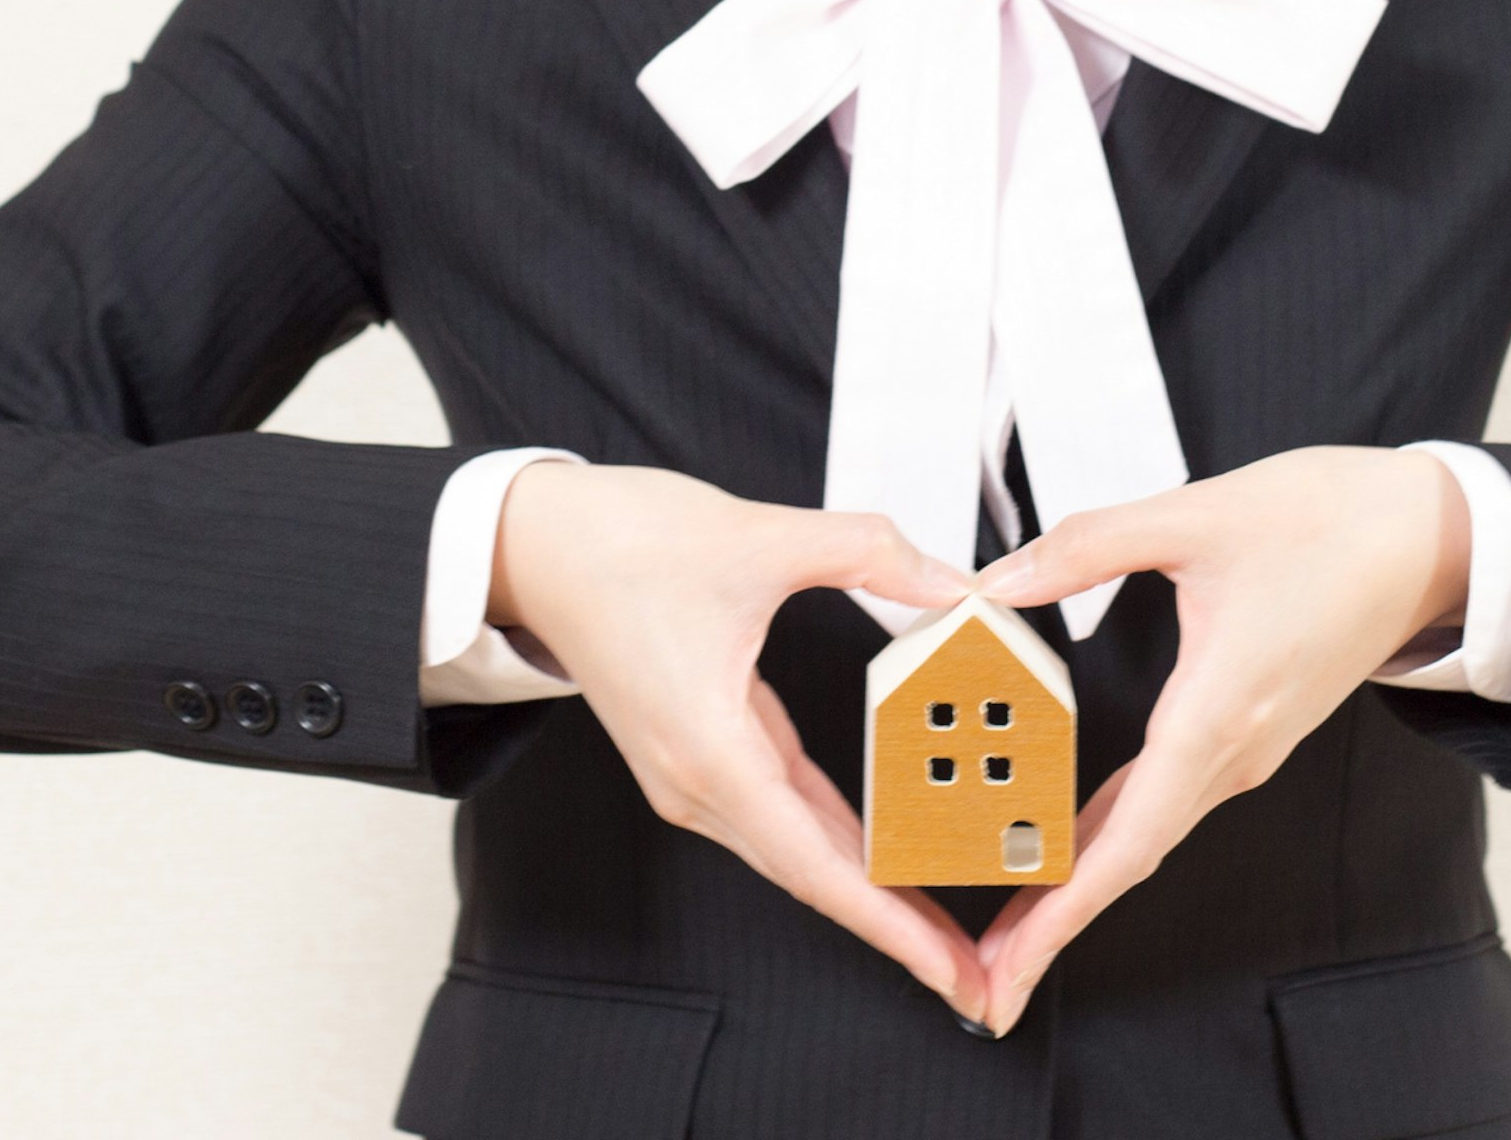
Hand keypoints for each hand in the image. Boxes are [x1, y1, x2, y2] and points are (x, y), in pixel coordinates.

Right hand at [490, 460, 988, 1020]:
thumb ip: (868, 552)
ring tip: (942, 925)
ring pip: (798, 850)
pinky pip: (783, 811)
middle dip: (895, 928)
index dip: (889, 924)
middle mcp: (698, 782)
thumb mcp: (760, 535)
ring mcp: (695, 774)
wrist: (535, 544)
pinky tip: (887, 851)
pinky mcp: (702, 751)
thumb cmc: (618, 545)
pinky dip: (838, 841)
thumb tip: (954, 582)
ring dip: (869, 891)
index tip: (946, 973)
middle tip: (975, 974)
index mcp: (710, 751)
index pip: (818, 866)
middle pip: (813, 877)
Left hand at [968, 446, 1471, 1034]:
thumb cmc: (1339, 521)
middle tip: (985, 980)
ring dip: (1079, 883)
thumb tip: (998, 579)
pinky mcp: (1252, 728)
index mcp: (1221, 709)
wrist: (1435, 536)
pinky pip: (1169, 799)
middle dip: (1054, 922)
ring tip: (1009, 923)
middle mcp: (1237, 749)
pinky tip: (1067, 840)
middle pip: (1130, 858)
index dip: (1063, 909)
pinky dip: (1112, 835)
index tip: (1011, 964)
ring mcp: (1248, 746)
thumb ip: (1088, 545)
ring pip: (1148, 833)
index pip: (1130, 839)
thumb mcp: (1198, 513)